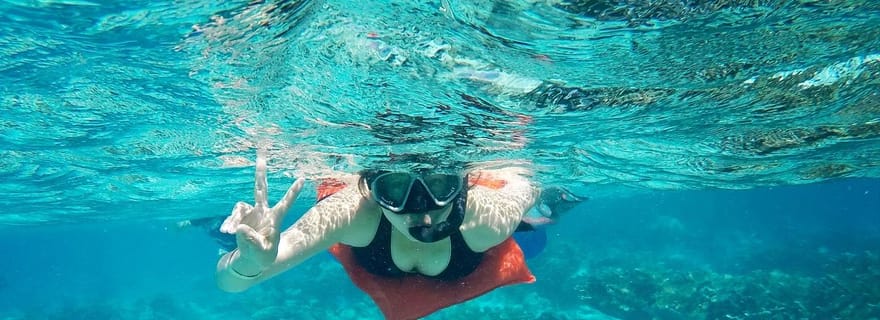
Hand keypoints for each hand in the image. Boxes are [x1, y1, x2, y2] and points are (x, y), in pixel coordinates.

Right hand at [220, 150, 304, 273]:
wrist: (250, 260)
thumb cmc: (262, 257)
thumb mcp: (261, 253)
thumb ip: (252, 241)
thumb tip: (240, 227)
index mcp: (274, 219)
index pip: (285, 204)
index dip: (293, 192)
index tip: (302, 179)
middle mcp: (263, 212)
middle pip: (261, 189)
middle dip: (260, 173)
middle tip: (261, 155)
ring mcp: (250, 213)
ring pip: (239, 208)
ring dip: (233, 220)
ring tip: (229, 233)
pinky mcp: (240, 217)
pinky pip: (232, 217)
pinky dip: (228, 224)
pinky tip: (226, 232)